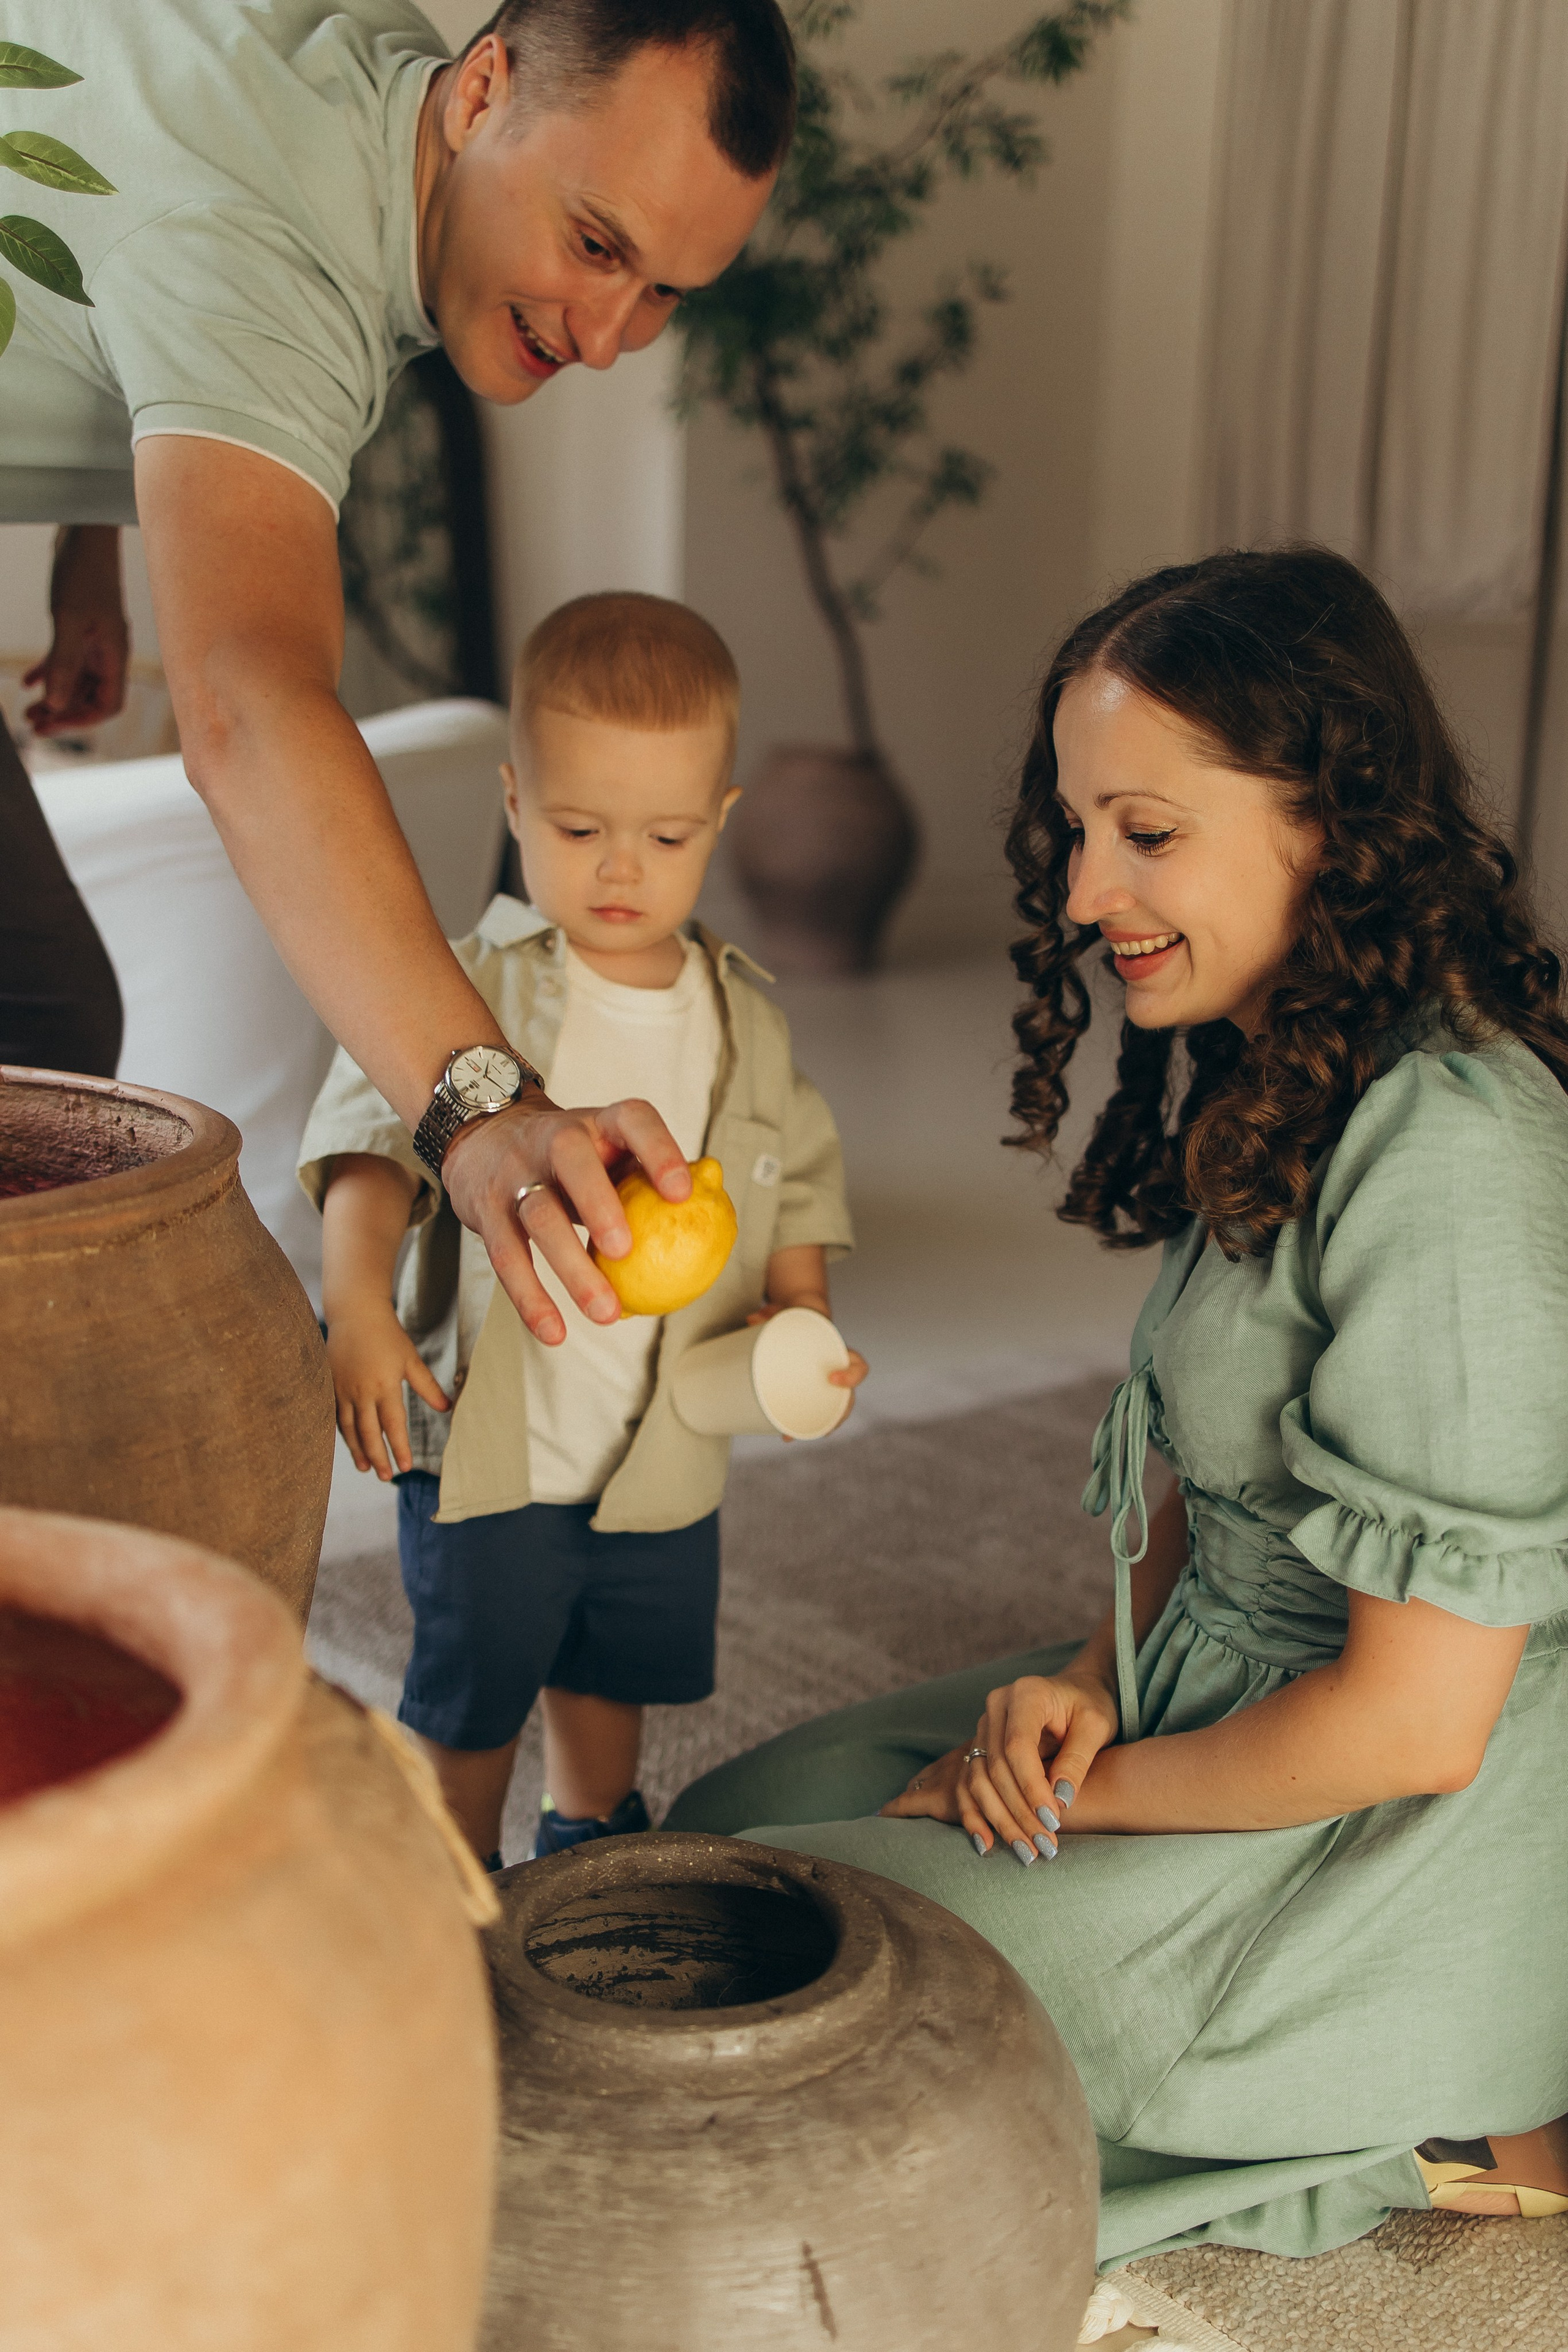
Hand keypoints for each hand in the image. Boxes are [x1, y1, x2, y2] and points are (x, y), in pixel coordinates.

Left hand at [23, 526, 128, 733]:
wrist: (84, 536)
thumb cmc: (84, 573)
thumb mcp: (70, 620)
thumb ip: (64, 663)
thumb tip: (55, 703)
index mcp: (114, 655)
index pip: (106, 705)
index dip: (80, 719)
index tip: (51, 723)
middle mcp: (108, 653)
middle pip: (90, 697)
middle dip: (62, 712)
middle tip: (32, 722)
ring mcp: (96, 641)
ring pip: (77, 682)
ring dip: (55, 697)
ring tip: (29, 707)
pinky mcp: (82, 629)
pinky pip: (67, 661)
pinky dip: (49, 673)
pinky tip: (29, 680)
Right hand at [326, 1299, 450, 1478]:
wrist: (354, 1315)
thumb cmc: (388, 1336)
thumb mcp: (410, 1360)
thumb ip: (427, 1386)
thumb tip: (447, 1408)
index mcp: (384, 1386)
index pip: (393, 1425)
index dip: (399, 1448)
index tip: (406, 1467)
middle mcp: (361, 1392)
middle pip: (369, 1433)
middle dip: (378, 1457)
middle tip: (384, 1477)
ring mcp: (342, 1390)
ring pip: (350, 1429)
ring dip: (358, 1451)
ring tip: (365, 1469)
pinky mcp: (329, 1387)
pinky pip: (336, 1417)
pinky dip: (344, 1435)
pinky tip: (350, 1445)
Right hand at [441, 1093, 691, 1345]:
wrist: (484, 1140)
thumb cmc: (569, 1156)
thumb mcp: (609, 1149)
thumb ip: (652, 1173)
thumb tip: (714, 1199)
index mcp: (597, 1123)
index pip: (632, 1119)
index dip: (659, 1150)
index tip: (683, 1192)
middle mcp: (552, 1139)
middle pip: (571, 1160)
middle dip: (598, 1204)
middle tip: (627, 1252)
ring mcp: (515, 1175)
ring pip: (539, 1216)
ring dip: (572, 1268)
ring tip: (606, 1312)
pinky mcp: (486, 1212)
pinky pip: (507, 1258)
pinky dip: (531, 1299)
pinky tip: (555, 1332)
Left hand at [745, 1299, 867, 1436]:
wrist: (801, 1315)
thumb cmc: (800, 1317)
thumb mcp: (791, 1312)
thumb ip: (771, 1314)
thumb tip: (751, 1319)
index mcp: (840, 1354)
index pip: (858, 1367)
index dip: (851, 1377)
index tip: (832, 1380)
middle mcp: (835, 1373)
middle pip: (846, 1401)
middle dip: (835, 1418)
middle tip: (821, 1429)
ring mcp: (822, 1385)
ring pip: (828, 1412)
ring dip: (814, 1428)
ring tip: (789, 1436)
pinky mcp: (806, 1391)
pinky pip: (809, 1412)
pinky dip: (797, 1425)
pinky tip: (782, 1434)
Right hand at [878, 1665, 1119, 1860]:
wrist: (1077, 1693)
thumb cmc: (1090, 1707)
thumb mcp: (1096, 1727)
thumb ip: (1077, 1761)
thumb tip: (1060, 1800)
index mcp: (1026, 1694)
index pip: (1018, 1746)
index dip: (1031, 1787)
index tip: (1052, 1820)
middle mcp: (996, 1707)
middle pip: (996, 1767)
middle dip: (1019, 1812)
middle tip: (1045, 1845)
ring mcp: (983, 1727)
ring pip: (979, 1780)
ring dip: (1000, 1820)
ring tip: (1026, 1852)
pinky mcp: (980, 1746)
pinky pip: (968, 1783)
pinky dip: (975, 1815)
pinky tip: (987, 1844)